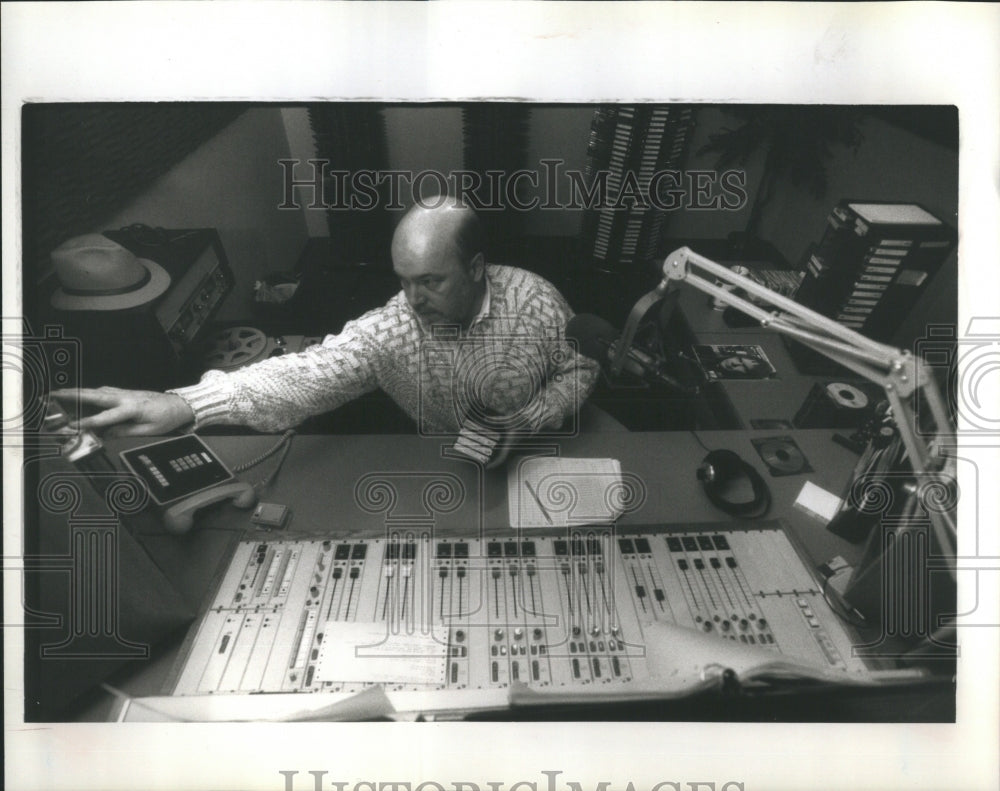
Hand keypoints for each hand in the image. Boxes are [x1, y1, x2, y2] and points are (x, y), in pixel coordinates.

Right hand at [50, 387, 195, 437]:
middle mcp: (126, 397)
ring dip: (78, 391)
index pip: (106, 417)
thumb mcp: (149, 430)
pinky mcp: (125, 392)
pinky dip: (89, 391)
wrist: (179, 404)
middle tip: (53, 395)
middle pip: (95, 395)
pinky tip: (79, 392)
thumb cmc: (166, 418)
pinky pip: (104, 391)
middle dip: (73, 395)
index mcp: (133, 408)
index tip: (72, 425)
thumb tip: (106, 435)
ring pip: (97, 391)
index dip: (88, 422)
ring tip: (59, 392)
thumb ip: (126, 432)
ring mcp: (125, 393)